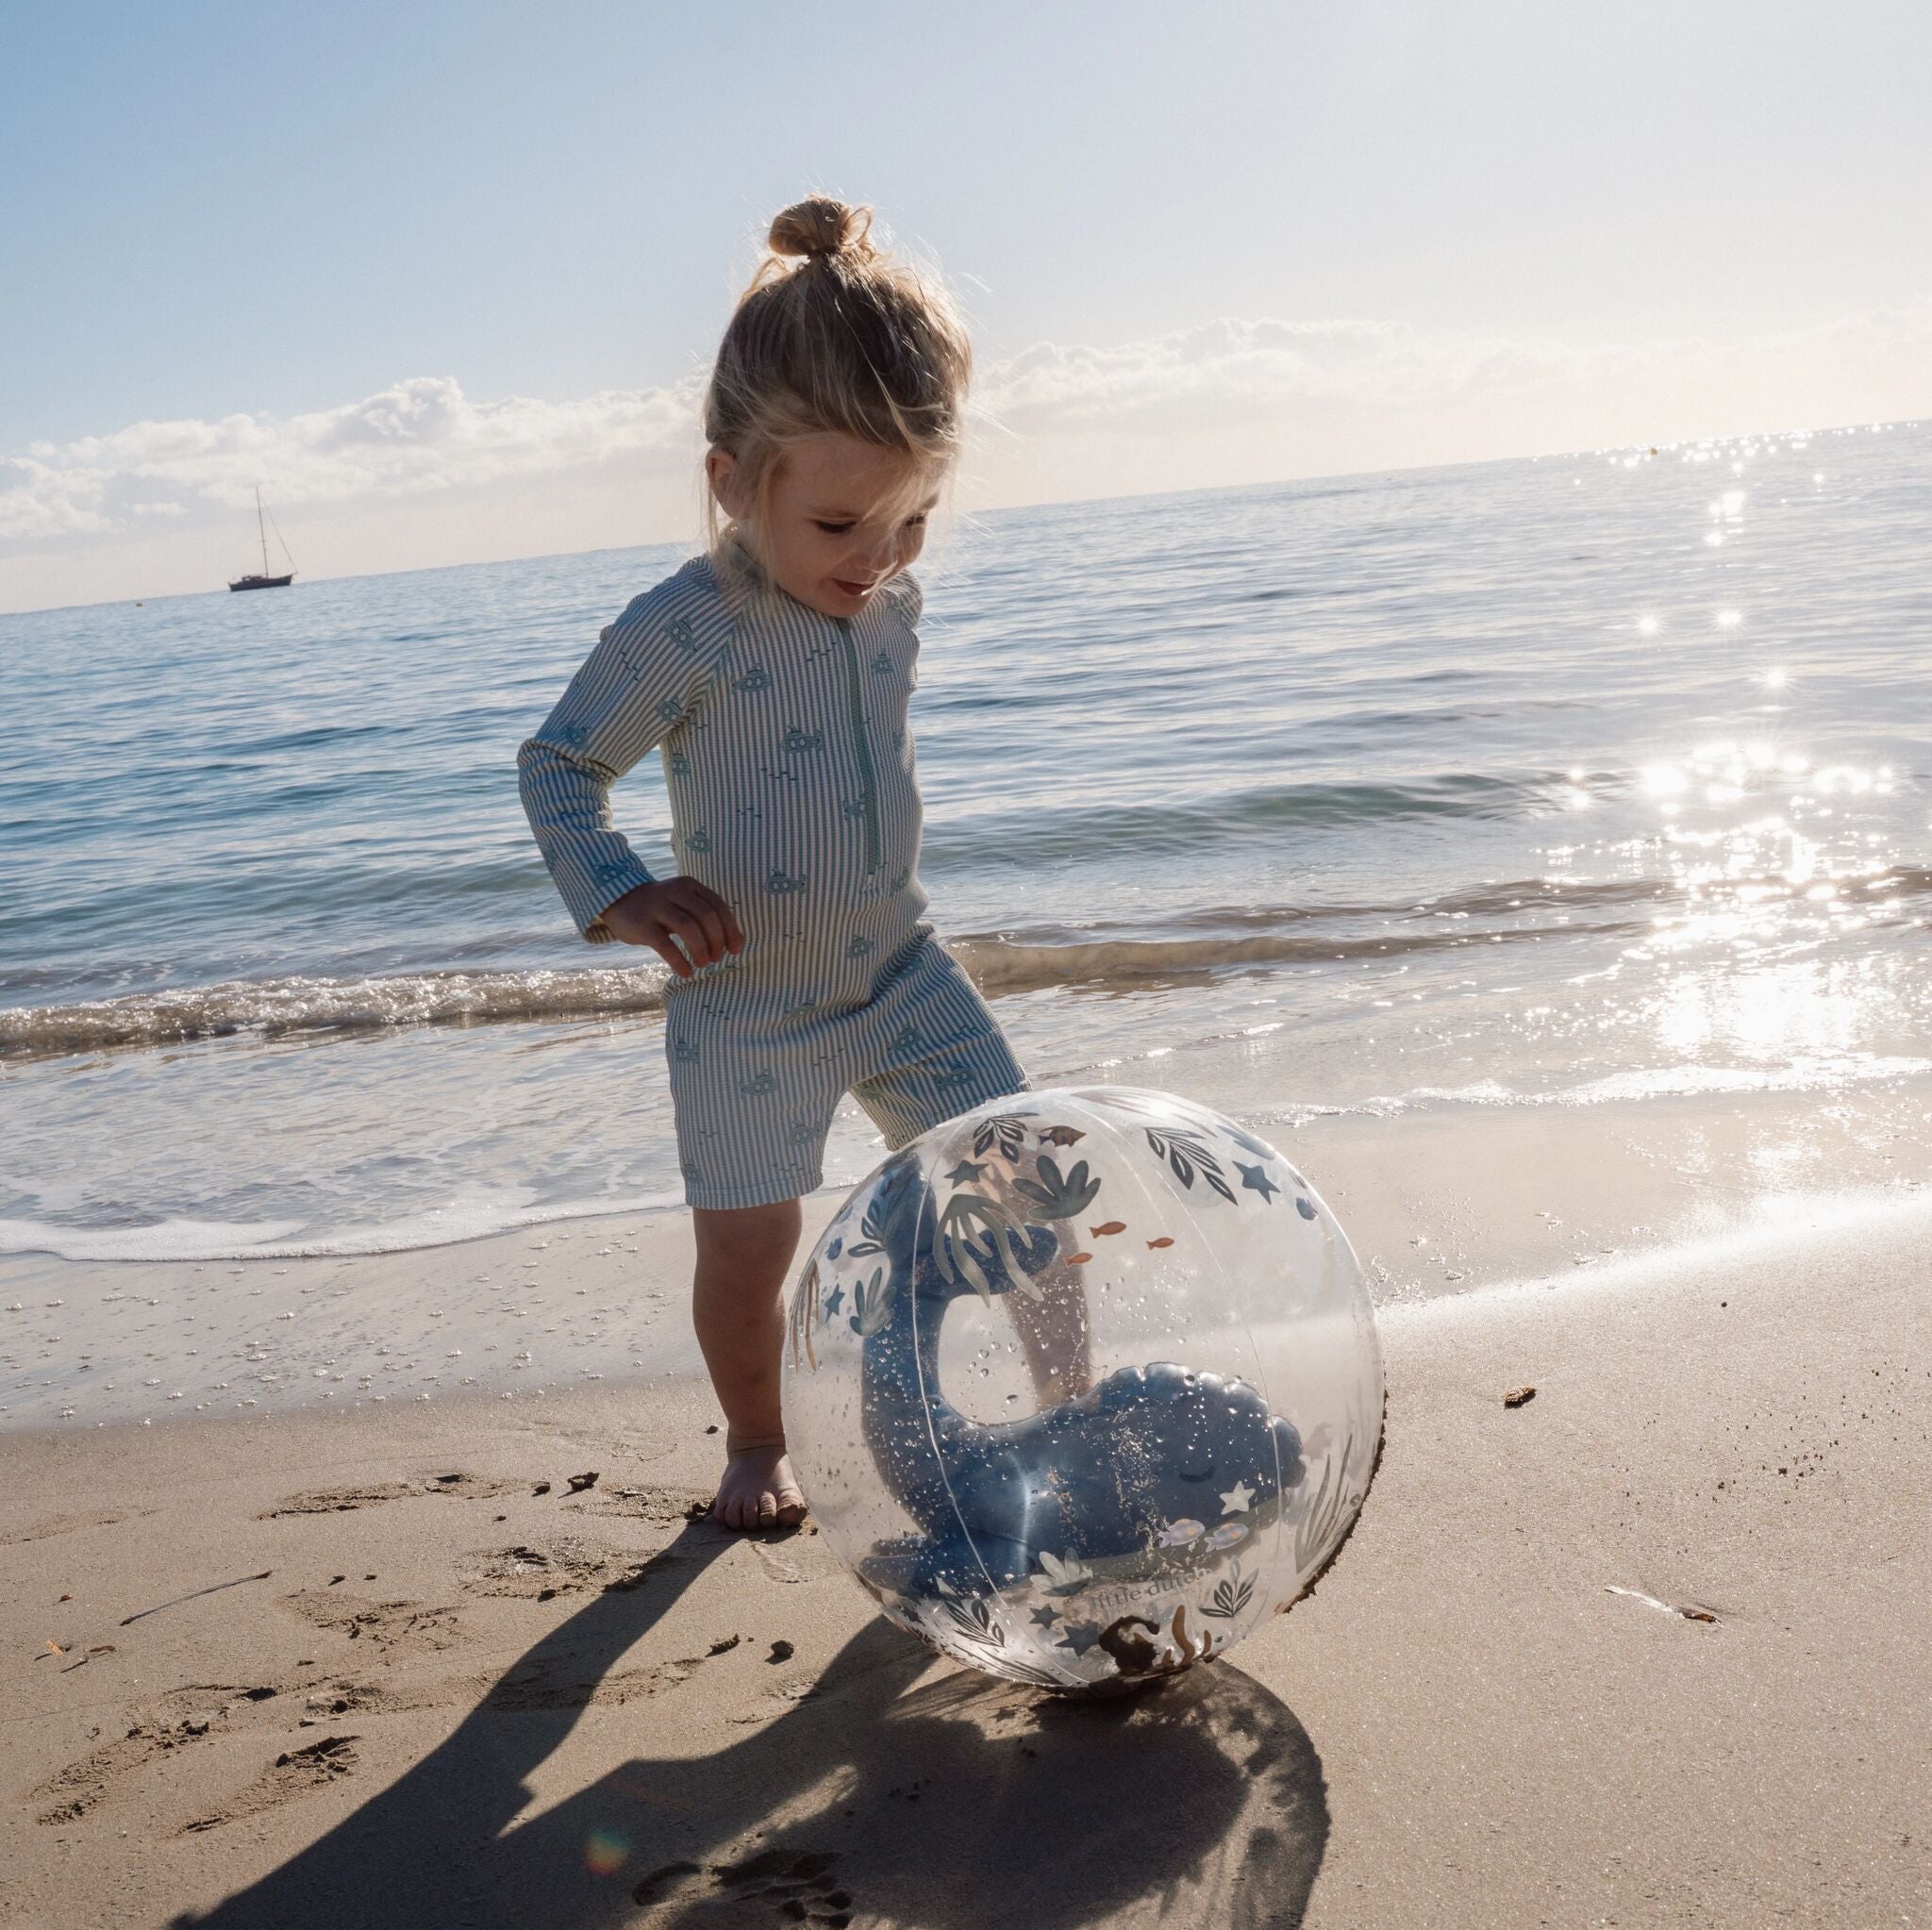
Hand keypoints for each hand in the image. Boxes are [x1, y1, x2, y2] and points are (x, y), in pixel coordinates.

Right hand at [601, 877, 745, 977]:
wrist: (619, 900)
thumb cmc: (661, 908)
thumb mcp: (684, 905)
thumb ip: (707, 919)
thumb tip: (737, 943)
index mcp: (690, 886)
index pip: (718, 906)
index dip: (731, 930)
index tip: (735, 950)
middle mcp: (675, 891)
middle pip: (706, 916)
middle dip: (717, 941)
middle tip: (716, 958)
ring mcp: (657, 906)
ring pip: (688, 927)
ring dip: (701, 950)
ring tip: (703, 964)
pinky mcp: (642, 924)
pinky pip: (665, 945)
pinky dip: (679, 961)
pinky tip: (686, 972)